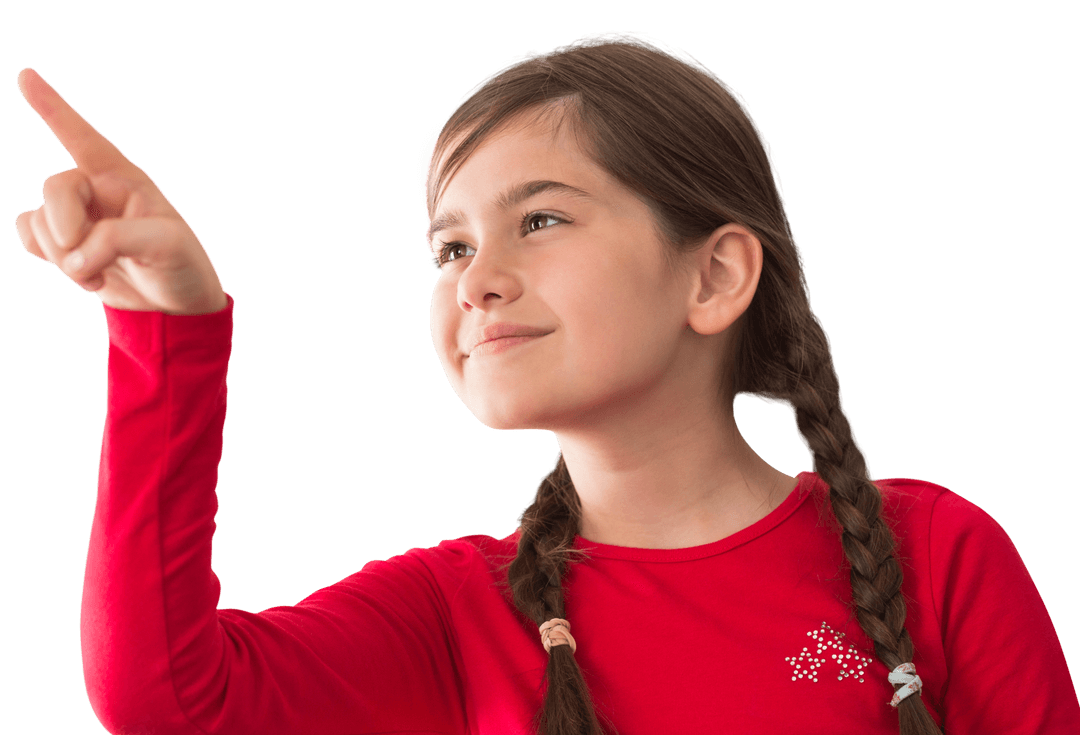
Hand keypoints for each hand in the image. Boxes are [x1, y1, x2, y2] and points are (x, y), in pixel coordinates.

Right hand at [14, 68, 227, 314]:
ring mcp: (79, 215)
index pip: (85, 138)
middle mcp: (98, 190)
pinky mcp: (64, 242)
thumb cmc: (181, 264)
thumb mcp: (167, 245)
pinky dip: (48, 259)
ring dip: (61, 253)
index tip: (25, 76)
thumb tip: (72, 256)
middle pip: (55, 187)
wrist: (174, 304)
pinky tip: (85, 274)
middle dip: (64, 226)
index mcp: (126, 177)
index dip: (54, 107)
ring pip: (37, 219)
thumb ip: (117, 239)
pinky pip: (28, 237)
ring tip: (97, 272)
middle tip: (85, 258)